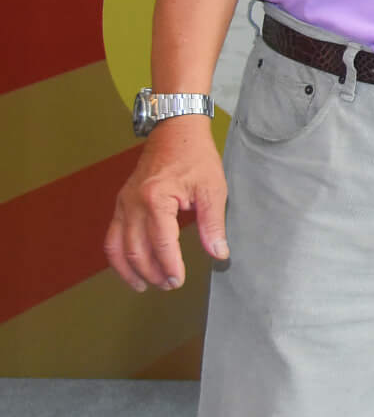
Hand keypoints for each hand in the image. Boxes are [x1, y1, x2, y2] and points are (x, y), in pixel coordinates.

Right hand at [104, 119, 227, 291]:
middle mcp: (133, 203)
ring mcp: (123, 204)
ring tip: (146, 285)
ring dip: (131, 270)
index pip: (161, 243)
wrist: (176, 131)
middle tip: (170, 284)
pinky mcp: (121, 204)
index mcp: (157, 198)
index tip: (180, 280)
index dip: (170, 266)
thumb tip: (218, 253)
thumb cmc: (196, 156)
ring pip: (118, 247)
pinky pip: (112, 236)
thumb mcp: (213, 188)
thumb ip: (213, 224)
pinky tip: (130, 267)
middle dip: (153, 272)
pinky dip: (119, 256)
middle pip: (137, 250)